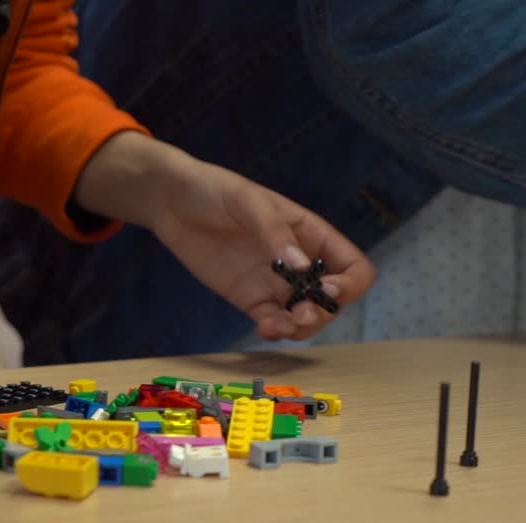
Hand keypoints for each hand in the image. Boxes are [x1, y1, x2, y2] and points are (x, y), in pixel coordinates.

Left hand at [74, 132, 375, 339]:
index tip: (327, 289)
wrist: (171, 201)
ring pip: (305, 317)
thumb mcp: (249, 202)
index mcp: (312, 235)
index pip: (354, 268)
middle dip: (323, 312)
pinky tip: (265, 328)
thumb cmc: (215, 190)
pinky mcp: (249, 298)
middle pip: (333, 301)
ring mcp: (275, 283)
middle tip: (300, 314)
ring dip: (301, 327)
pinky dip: (276, 329)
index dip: (349, 285)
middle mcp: (300, 263)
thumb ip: (275, 234)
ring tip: (279, 326)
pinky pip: (273, 321)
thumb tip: (302, 269)